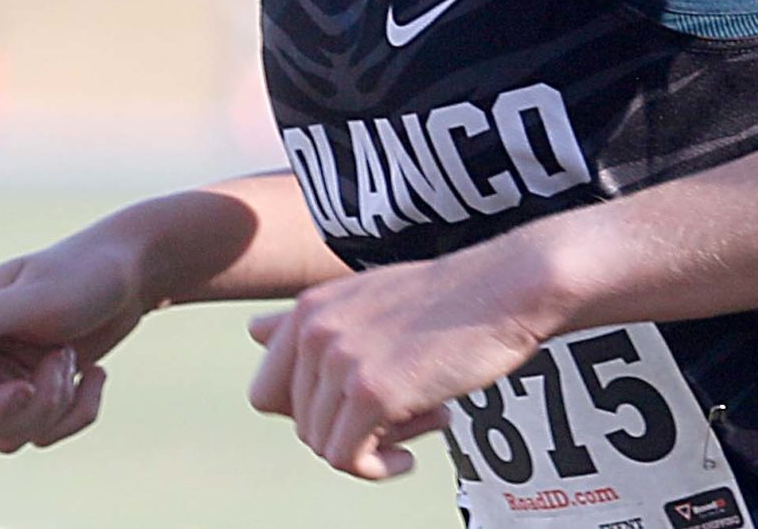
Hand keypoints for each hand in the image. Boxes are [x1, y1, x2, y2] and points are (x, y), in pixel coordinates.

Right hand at [0, 237, 150, 453]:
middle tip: (62, 358)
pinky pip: (43, 436)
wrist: (131, 276)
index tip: (26, 389)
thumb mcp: (38, 297)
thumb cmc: (85, 273)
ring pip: (9, 437)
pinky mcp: (32, 394)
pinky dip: (77, 413)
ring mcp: (1, 379)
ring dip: (55, 408)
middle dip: (34, 406)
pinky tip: (95, 375)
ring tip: (72, 358)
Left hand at [245, 246, 548, 479]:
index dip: (308, 413)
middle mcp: (314, 331)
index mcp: (308, 310)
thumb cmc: (444, 297)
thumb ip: (310, 321)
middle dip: (343, 431)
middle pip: (297, 424)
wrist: (504, 289)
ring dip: (371, 445)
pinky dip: (377, 468)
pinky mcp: (373, 393)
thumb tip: (252, 332)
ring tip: (422, 415)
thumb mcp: (366, 297)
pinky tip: (411, 454)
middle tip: (395, 417)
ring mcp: (341, 361)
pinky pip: (348, 460)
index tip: (356, 408)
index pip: (266, 391)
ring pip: (322, 445)